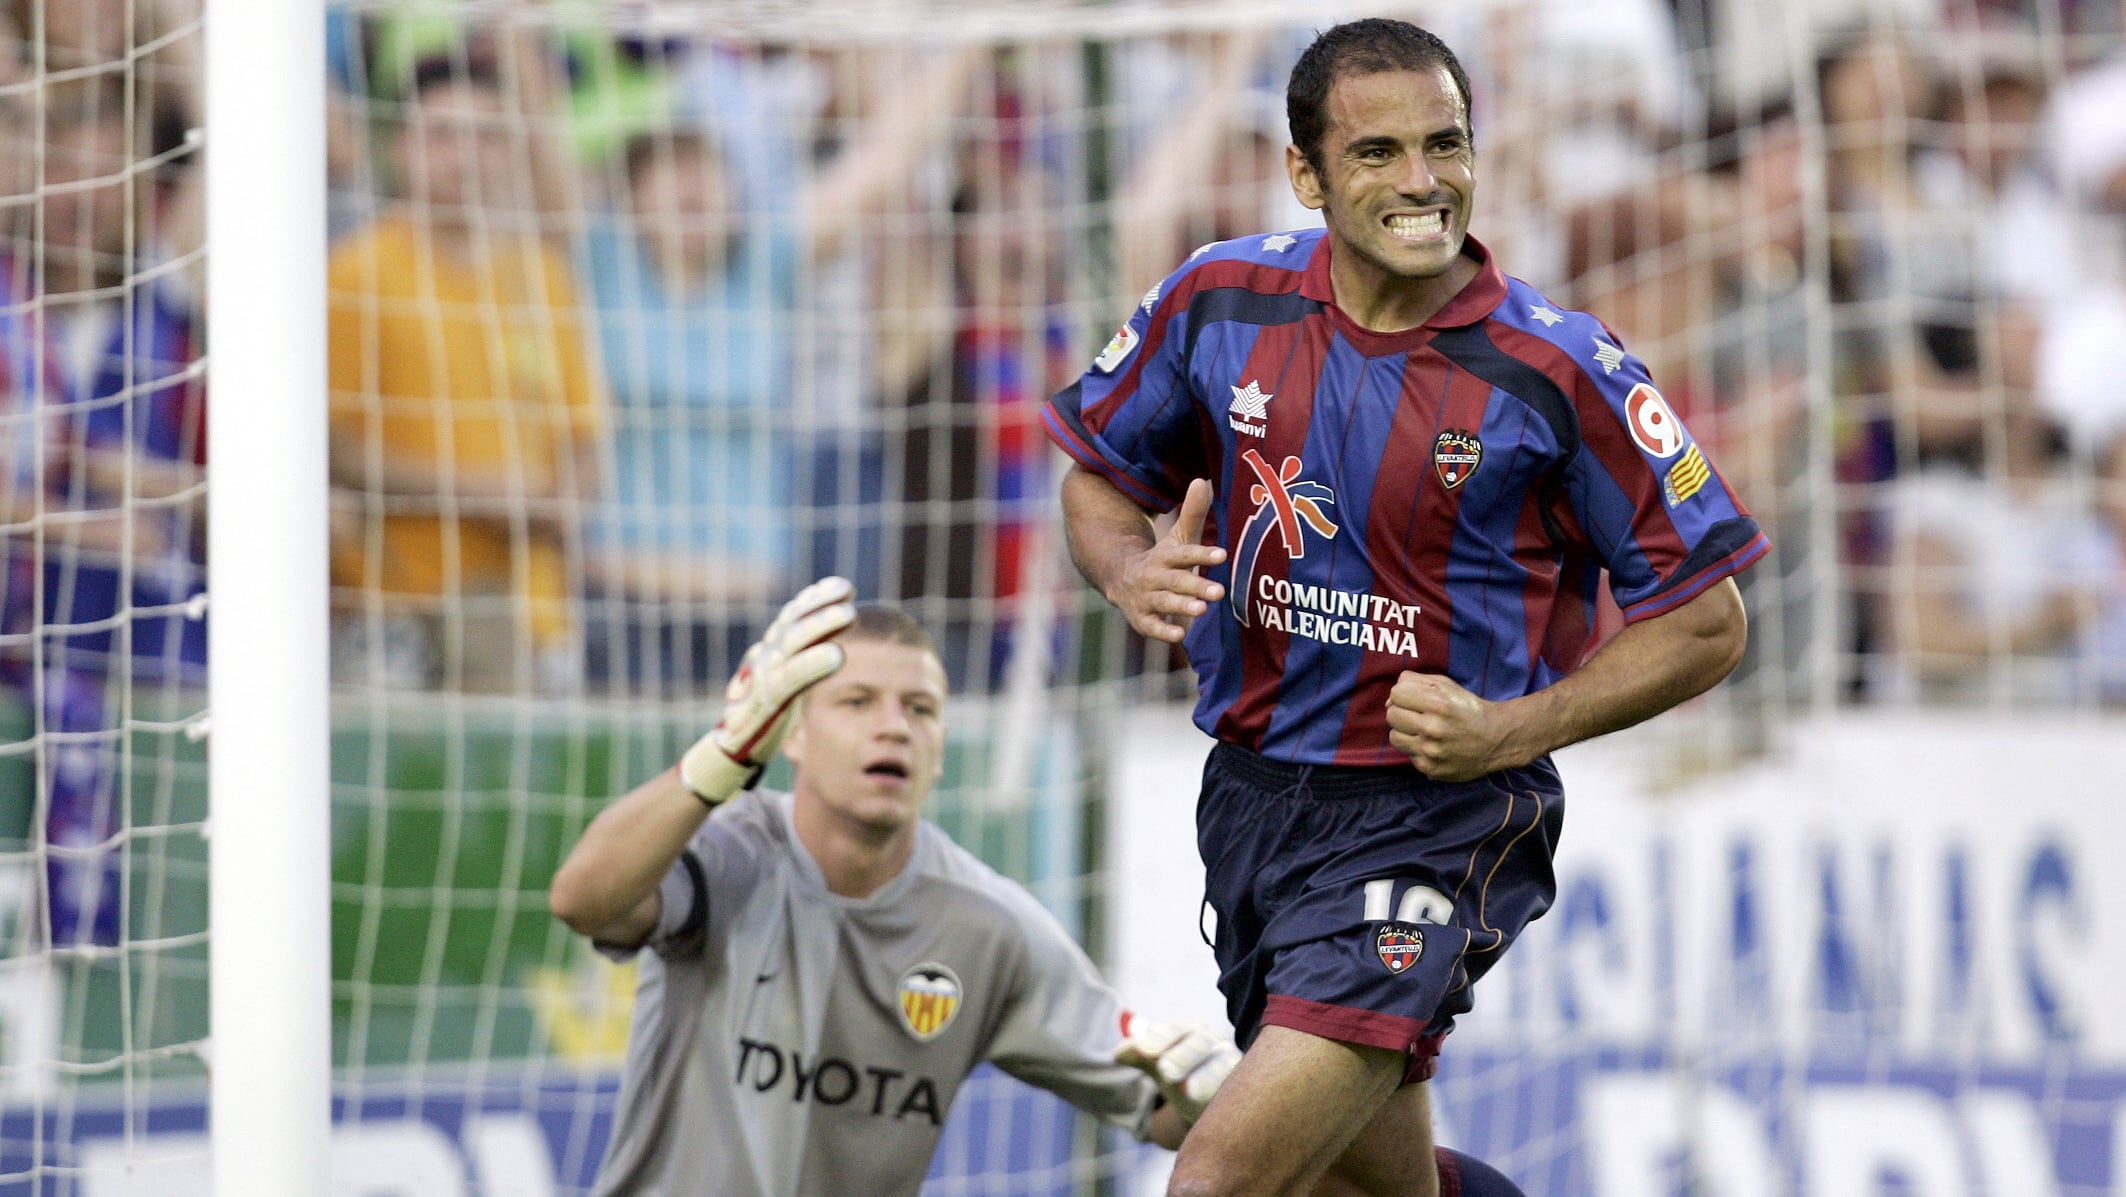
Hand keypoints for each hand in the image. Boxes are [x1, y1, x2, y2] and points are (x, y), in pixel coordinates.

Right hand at [679, 577, 856, 805]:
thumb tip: (824, 634)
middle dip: (821, 605)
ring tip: (849, 614)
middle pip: (794, 623)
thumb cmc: (764, 711)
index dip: (815, 598)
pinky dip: (814, 663)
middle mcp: (767, 657)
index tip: (842, 585)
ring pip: (793, 644)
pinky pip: (792, 678)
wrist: (734, 747)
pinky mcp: (768, 702)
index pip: (792, 615)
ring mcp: (764, 677)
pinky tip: (836, 654)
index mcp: (772, 649)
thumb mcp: (782, 678)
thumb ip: (797, 655)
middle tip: (847, 593)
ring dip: (821, 625)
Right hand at [1111, 478, 1226, 643]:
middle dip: (1196, 586)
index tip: (1223, 555)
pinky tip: (1181, 635)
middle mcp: (1153, 576)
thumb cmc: (1161, 560)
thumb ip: (1192, 513)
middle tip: (1219, 591)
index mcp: (1163, 555)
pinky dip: (1163, 632)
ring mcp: (1145, 598)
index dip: (1202, 553)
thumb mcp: (1176, 538)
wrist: (1119, 578)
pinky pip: (1150, 626)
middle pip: (1176, 580)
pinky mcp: (1141, 618)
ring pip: (1164, 602)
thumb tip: (1202, 480)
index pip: (1183, 553)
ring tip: (1202, 609)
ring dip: (1182, 606)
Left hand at [1114, 1015, 1239, 1123]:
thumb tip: (1118, 1053)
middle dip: (1181, 1057)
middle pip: (1197, 1045)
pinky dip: (1226, 1095)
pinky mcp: (1241, 1086)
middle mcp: (1210, 1042)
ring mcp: (1229, 1062)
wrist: (1211, 1097)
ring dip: (1204, 1078)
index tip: (1143, 1051)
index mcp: (1186, 1031)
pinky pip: (1237, 1088)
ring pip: (1219, 1067)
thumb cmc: (1182, 1073)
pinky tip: (1215, 1104)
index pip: (1172, 1031)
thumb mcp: (1157, 1063)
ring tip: (1190, 1091)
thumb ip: (1139, 1054)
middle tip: (1166, 1070)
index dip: (1158, 1039)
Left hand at [1385, 671, 1520, 781]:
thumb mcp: (1447, 685)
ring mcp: (1430, 751)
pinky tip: (1434, 746)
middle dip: (1402, 712)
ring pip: (1394, 737)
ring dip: (1405, 732)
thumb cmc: (1468, 708)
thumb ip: (1415, 682)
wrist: (1496, 739)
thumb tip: (1390, 699)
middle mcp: (1432, 728)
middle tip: (1418, 715)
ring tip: (1423, 731)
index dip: (1403, 694)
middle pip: (1391, 715)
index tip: (1414, 699)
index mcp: (1438, 703)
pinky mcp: (1430, 769)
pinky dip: (1418, 750)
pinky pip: (1408, 755)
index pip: (1396, 694)